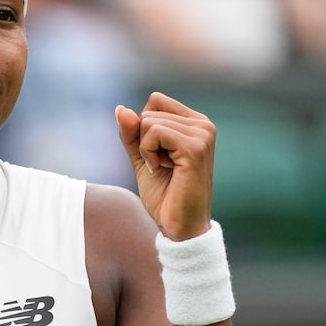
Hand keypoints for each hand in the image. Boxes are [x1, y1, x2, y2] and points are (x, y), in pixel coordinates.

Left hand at [116, 92, 214, 240]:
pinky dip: (147, 153)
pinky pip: (153, 132)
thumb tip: (121, 108)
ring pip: (148, 122)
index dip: (143, 127)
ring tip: (164, 169)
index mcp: (195, 123)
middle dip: (143, 140)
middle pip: (150, 111)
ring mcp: (202, 134)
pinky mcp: (195, 147)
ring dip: (145, 149)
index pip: (155, 101)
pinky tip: (162, 169)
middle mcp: (204, 124)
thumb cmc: (164, 194)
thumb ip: (132, 133)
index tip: (156, 154)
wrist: (177, 225)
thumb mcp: (142, 156)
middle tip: (161, 165)